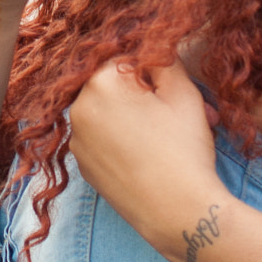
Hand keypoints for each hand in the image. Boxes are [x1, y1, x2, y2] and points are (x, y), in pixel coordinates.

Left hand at [69, 60, 220, 261]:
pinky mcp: (84, 168)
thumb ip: (164, 59)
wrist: (178, 213)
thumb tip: (152, 47)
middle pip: (114, 88)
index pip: (124, 59)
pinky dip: (124, 142)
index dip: (153, 72)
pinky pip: (104, 140)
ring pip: (110, 115)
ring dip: (137, 119)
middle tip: (182, 113)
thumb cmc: (183, 149)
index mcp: (99, 84)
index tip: (175, 90)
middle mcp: (78, 109)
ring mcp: (77, 142)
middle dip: (146, 96)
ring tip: (172, 137)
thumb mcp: (184, 92)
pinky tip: (152, 157)